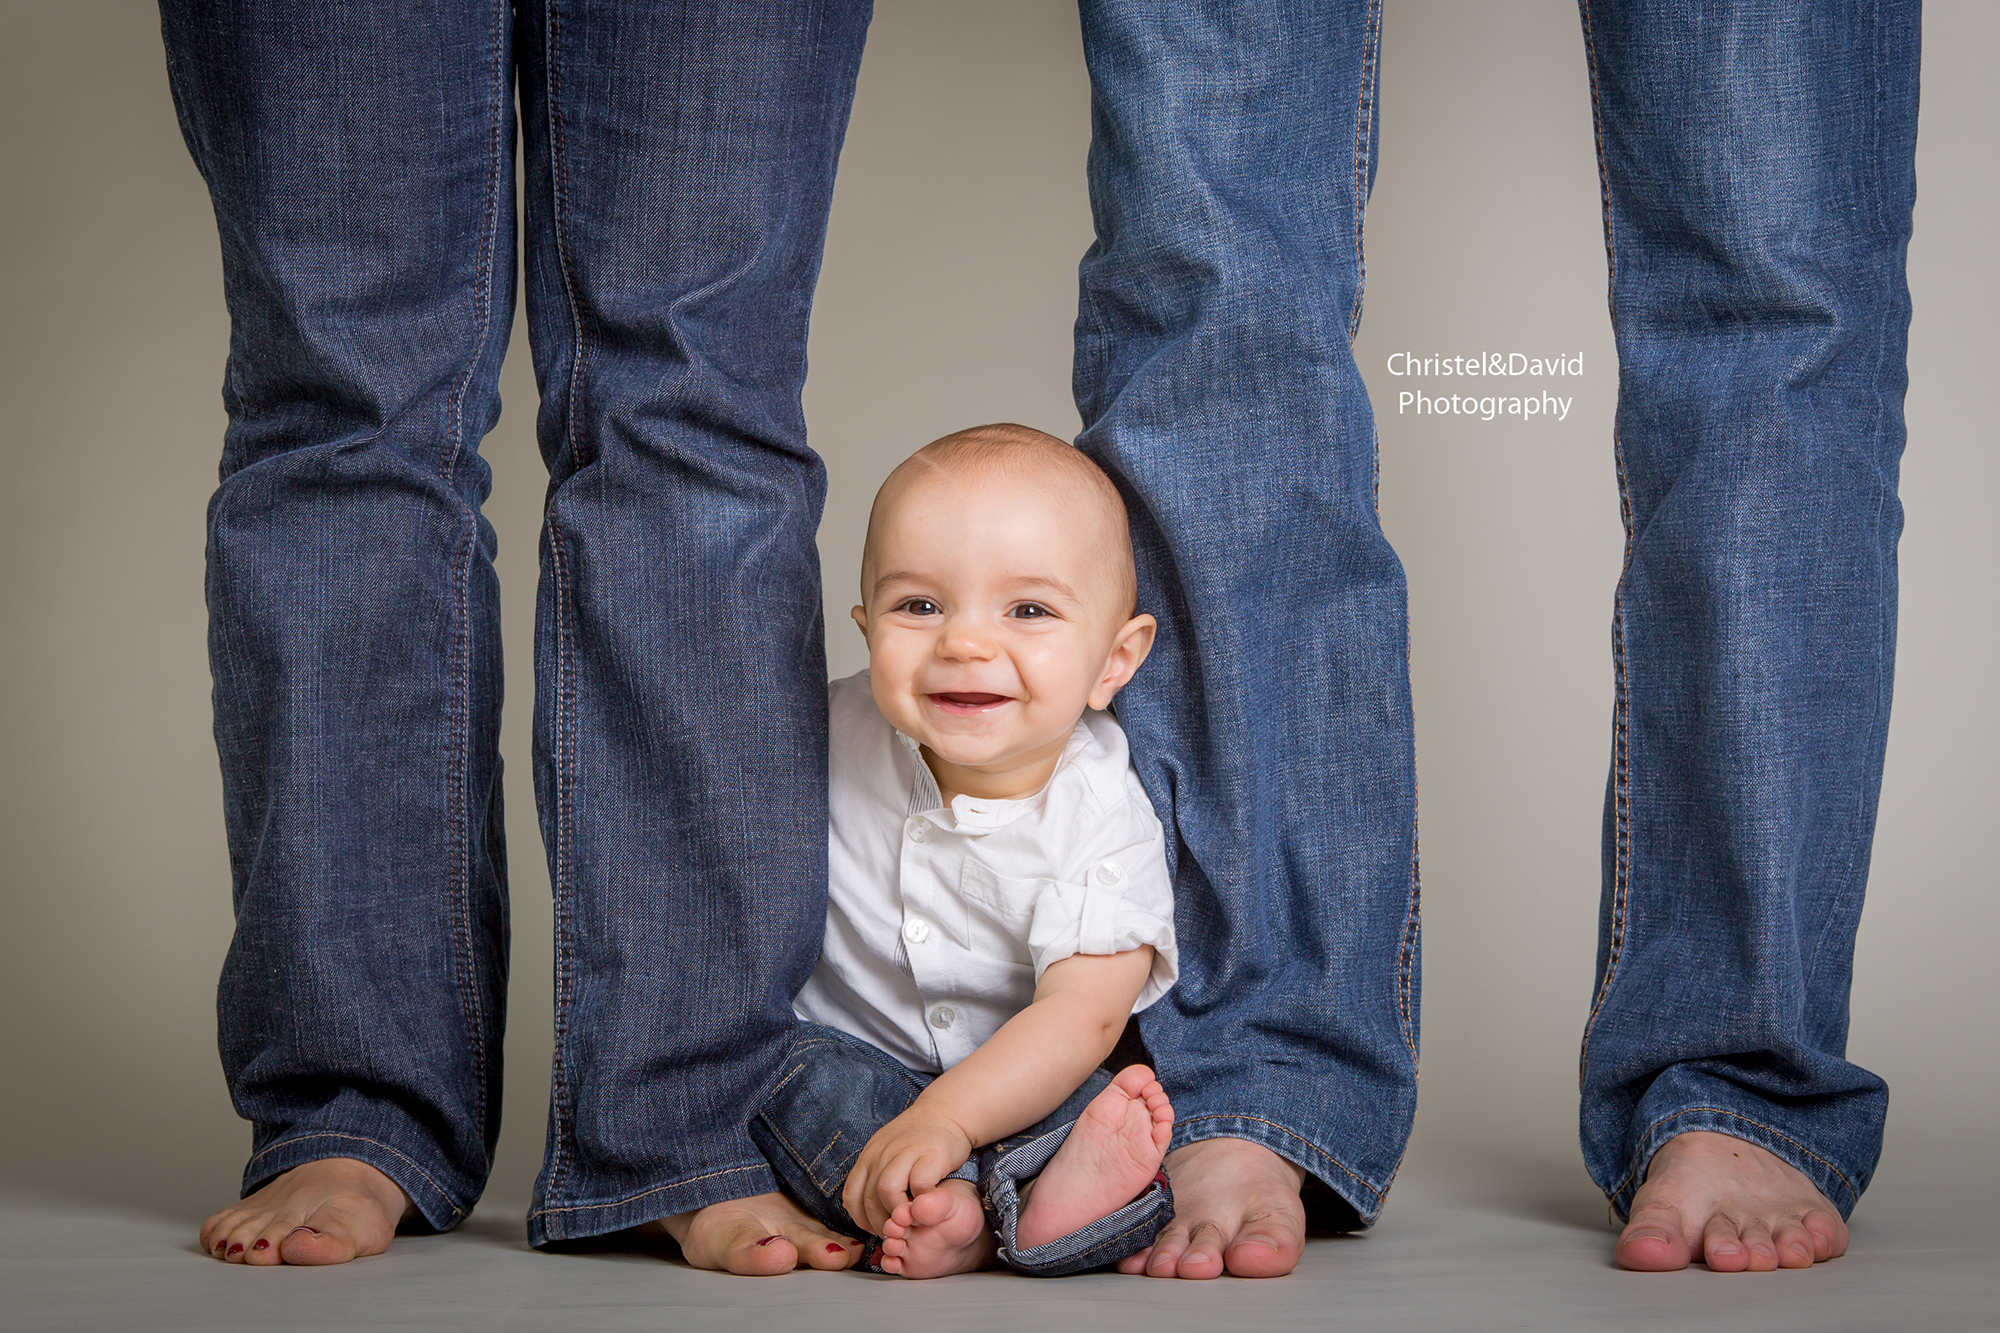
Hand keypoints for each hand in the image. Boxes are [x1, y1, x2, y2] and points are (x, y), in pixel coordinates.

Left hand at [841, 1101, 974, 1235]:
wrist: (946, 1111)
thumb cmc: (917, 1140)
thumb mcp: (887, 1153)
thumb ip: (875, 1177)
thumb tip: (866, 1214)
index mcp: (869, 1155)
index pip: (851, 1195)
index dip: (861, 1219)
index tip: (875, 1228)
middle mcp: (882, 1152)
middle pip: (869, 1198)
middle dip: (880, 1223)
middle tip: (895, 1231)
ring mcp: (906, 1151)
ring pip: (888, 1190)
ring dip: (898, 1213)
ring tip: (909, 1221)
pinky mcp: (931, 1154)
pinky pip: (919, 1185)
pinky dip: (921, 1201)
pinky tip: (927, 1204)